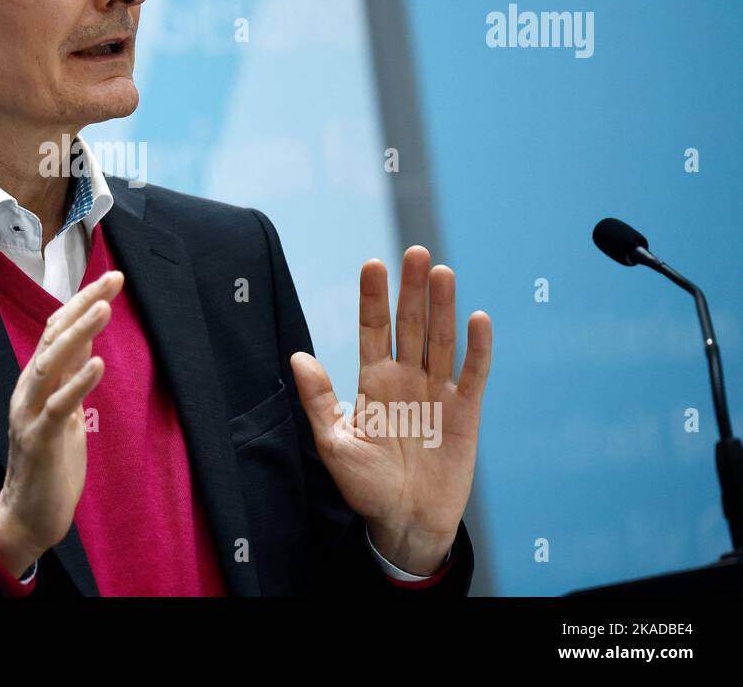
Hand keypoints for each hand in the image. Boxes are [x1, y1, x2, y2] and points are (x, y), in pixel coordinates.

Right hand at [0, 269, 123, 576]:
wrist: (26, 516)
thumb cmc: (50, 464)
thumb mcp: (65, 413)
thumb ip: (71, 379)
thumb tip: (87, 345)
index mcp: (36, 381)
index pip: (58, 330)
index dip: (83, 302)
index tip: (111, 278)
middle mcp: (29, 389)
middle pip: (54, 336)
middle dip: (84, 305)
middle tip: (112, 279)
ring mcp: (30, 413)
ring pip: (52, 363)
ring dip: (79, 334)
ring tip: (105, 309)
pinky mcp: (40, 440)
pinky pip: (58, 406)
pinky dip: (78, 383)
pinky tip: (98, 364)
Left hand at [289, 246, 491, 574]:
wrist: (404, 523)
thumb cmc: (365, 485)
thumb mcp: (333, 443)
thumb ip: (319, 400)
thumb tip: (297, 357)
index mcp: (374, 381)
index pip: (373, 329)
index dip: (373, 298)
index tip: (372, 264)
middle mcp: (407, 378)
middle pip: (411, 325)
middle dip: (412, 290)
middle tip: (415, 252)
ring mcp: (438, 393)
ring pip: (441, 341)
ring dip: (443, 307)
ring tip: (442, 272)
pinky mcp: (466, 414)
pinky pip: (473, 376)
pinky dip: (477, 349)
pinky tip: (477, 319)